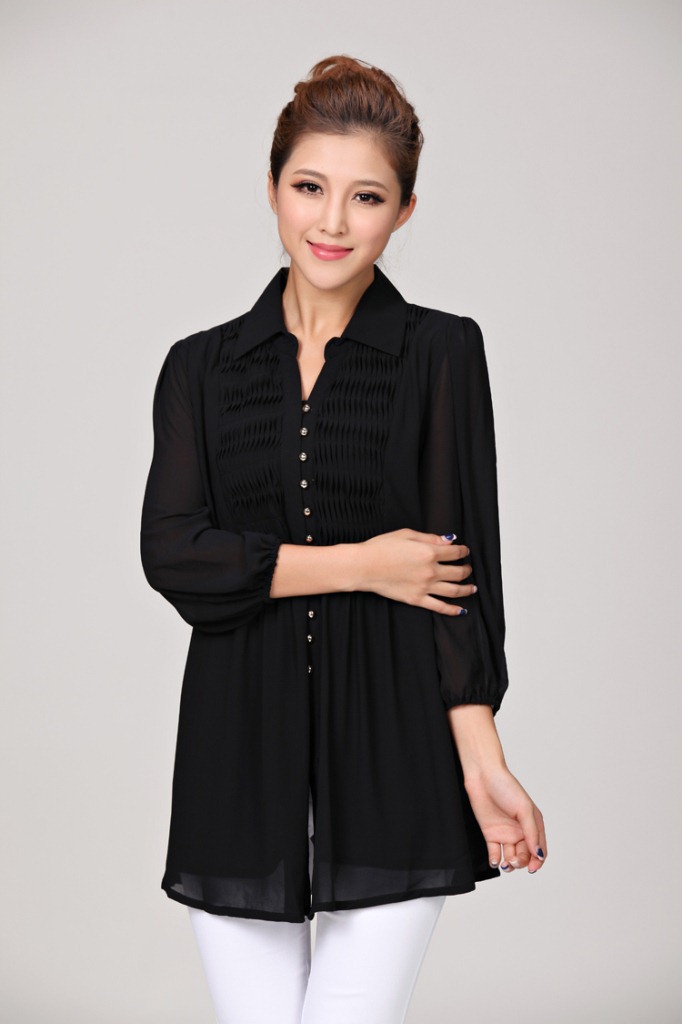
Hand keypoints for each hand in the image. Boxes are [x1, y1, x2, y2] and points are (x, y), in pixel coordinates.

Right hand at [358, 528, 475, 614]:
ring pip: (454, 590)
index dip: (463, 550)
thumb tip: (448, 540)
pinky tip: (462, 610)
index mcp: (429, 552)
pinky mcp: (416, 599)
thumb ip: (430, 538)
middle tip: (468, 568)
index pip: (455, 552)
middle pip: (458, 572)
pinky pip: (439, 607)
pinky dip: (453, 610)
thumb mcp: (407, 534)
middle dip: (467, 569)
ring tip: (472, 587)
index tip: (464, 550)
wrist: (364, 566)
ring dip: (466, 589)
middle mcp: (431, 571)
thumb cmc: (381, 547)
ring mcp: (425, 587)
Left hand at [464, 766, 546, 873]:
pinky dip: (495, 860)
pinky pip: (494, 852)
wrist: (482, 776)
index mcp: (533, 824)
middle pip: (525, 855)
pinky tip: (495, 861)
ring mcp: (505, 833)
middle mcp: (520, 831)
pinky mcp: (490, 833)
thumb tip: (538, 853)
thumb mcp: (524, 808)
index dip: (538, 861)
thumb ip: (531, 832)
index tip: (532, 868)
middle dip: (522, 862)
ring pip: (510, 857)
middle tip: (514, 861)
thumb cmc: (506, 786)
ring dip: (510, 864)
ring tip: (505, 864)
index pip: (539, 849)